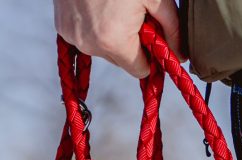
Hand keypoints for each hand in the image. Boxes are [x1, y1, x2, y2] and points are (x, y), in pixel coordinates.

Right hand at [54, 0, 181, 78]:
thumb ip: (172, 30)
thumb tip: (180, 57)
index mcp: (114, 42)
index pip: (141, 70)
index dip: (151, 55)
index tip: (153, 37)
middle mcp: (89, 45)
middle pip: (122, 61)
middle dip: (132, 43)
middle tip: (134, 16)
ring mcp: (72, 36)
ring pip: (104, 50)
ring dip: (113, 35)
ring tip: (114, 7)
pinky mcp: (61, 27)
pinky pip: (87, 37)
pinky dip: (96, 27)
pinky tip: (99, 6)